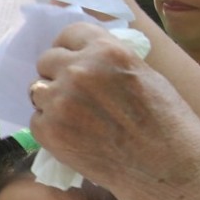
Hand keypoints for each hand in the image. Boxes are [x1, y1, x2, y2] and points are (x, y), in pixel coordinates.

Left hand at [29, 23, 188, 187]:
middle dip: (56, 73)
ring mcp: (59, 100)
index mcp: (105, 51)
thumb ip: (107, 62)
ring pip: (36, 90)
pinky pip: (36, 120)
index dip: (68, 47)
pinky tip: (72, 136)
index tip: (69, 58)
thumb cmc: (163, 120)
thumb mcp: (142, 73)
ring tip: (72, 116)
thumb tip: (83, 58)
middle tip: (71, 92)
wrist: (163, 164)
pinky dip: (49, 127)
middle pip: (46, 61)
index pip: (69, 34)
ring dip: (49, 100)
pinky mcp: (48, 129)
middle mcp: (77, 71)